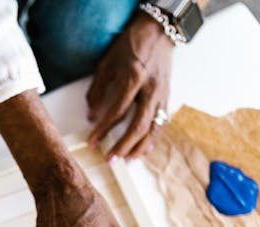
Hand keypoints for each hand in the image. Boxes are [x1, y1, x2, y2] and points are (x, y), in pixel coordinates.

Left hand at [87, 12, 173, 158]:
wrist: (158, 32)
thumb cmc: (131, 45)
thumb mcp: (107, 63)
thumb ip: (97, 90)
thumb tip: (91, 114)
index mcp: (134, 79)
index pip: (116, 112)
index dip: (103, 129)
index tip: (92, 141)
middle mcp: (150, 90)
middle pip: (138, 126)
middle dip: (123, 146)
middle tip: (111, 159)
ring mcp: (161, 95)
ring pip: (153, 129)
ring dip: (140, 148)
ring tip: (127, 160)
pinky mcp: (167, 97)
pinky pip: (162, 123)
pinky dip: (153, 139)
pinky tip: (145, 149)